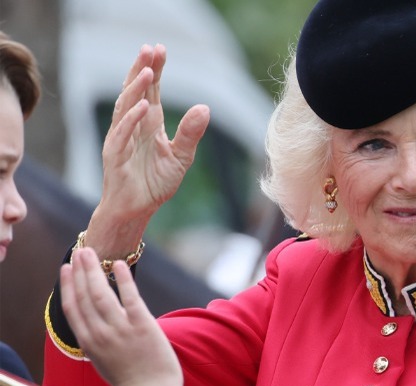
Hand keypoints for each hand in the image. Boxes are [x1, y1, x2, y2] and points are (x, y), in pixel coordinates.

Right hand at [60, 248, 182, 385]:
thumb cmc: (130, 378)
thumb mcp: (104, 359)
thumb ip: (97, 339)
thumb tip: (94, 320)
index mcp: (88, 343)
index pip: (72, 309)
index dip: (68, 285)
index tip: (66, 268)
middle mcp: (100, 334)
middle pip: (84, 296)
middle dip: (80, 271)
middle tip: (79, 250)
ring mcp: (120, 329)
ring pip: (101, 294)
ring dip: (94, 270)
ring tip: (92, 252)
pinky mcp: (142, 325)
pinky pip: (130, 297)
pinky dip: (124, 279)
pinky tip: (119, 264)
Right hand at [99, 44, 209, 219]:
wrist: (136, 210)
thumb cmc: (155, 183)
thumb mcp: (181, 157)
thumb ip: (191, 133)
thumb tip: (205, 107)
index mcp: (149, 124)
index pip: (150, 90)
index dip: (154, 69)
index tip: (159, 48)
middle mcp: (132, 126)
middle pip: (134, 91)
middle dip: (141, 69)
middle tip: (149, 48)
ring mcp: (120, 139)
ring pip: (125, 108)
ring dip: (135, 89)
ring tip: (148, 71)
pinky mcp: (114, 156)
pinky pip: (121, 134)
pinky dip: (131, 120)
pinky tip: (143, 106)